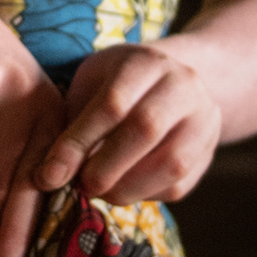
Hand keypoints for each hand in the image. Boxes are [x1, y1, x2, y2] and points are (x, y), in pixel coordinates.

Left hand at [37, 44, 221, 212]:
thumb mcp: (92, 84)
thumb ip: (72, 121)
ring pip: (170, 163)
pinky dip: (145, 195)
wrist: (176, 81)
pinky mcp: (209, 151)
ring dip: (126, 188)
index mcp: (145, 61)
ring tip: (100, 191)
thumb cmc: (117, 85)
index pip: (111, 104)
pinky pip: (179, 184)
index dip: (77, 144)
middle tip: (79, 185)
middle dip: (104, 168)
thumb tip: (48, 175)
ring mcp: (204, 119)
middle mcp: (183, 85)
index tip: (49, 174)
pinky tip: (124, 188)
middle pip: (145, 130)